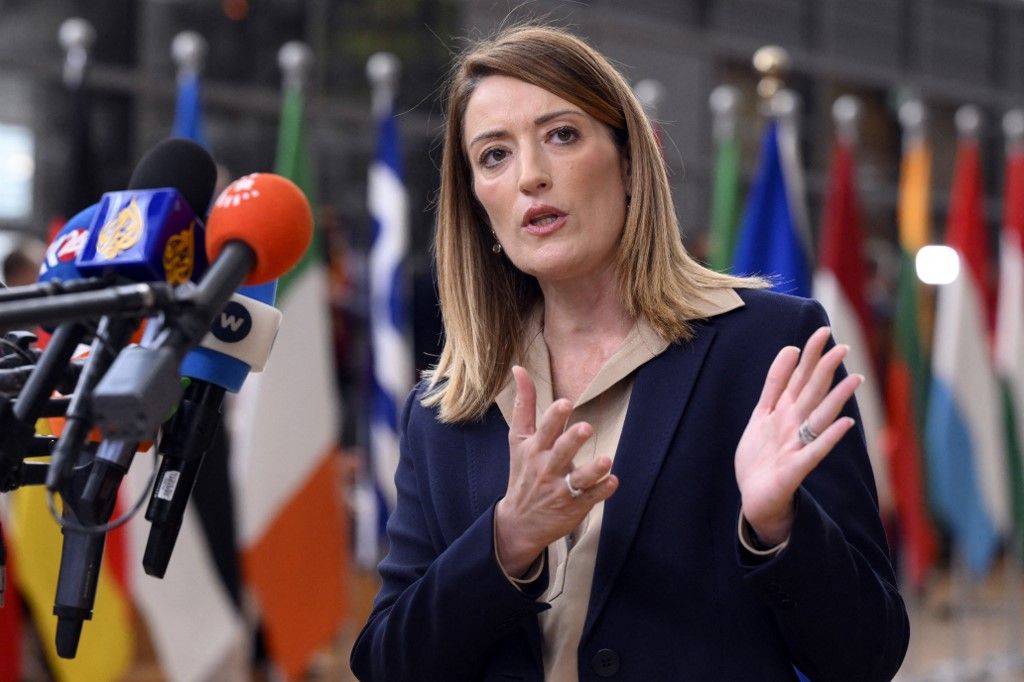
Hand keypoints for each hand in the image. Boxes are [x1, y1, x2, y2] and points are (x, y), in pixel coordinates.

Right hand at [494, 366, 618, 576]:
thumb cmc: (523, 472)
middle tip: (586, 428)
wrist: (518, 522)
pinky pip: (591, 498)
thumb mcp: (518, 439)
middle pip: (562, 452)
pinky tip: (614, 481)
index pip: (544, 430)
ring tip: (606, 460)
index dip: (555, 417)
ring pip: (579, 478)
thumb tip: (519, 368)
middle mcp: (547, 468)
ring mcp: (561, 489)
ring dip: (593, 469)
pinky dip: (602, 491)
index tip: (566, 403)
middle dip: (573, 440)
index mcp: (534, 449)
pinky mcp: (574, 506)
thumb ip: (523, 404)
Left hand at [734, 327, 861, 545]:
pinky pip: (814, 451)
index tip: (822, 330)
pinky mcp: (796, 469)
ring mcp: (797, 446)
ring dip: (836, 399)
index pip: (799, 377)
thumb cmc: (761, 456)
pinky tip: (845, 424)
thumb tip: (790, 349)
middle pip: (811, 393)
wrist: (755, 498)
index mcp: (785, 411)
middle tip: (843, 346)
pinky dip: (829, 438)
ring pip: (819, 417)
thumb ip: (775, 384)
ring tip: (854, 379)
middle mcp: (795, 425)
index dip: (809, 355)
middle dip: (825, 370)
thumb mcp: (762, 414)